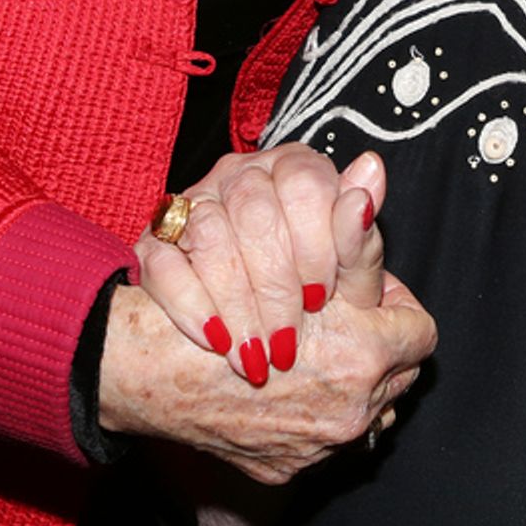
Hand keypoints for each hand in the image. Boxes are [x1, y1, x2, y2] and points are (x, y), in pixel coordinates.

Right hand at [104, 181, 434, 482]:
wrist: (148, 368)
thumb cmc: (222, 300)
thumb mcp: (298, 254)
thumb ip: (349, 230)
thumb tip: (374, 179)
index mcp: (364, 357)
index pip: (419, 330)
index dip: (393, 301)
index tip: (367, 289)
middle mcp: (348, 411)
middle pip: (395, 372)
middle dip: (373, 340)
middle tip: (343, 316)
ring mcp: (315, 446)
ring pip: (362, 406)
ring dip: (343, 374)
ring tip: (314, 350)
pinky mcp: (279, 467)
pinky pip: (320, 435)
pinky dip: (308, 405)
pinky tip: (290, 377)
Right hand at [136, 145, 379, 384]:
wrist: (228, 344)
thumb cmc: (308, 302)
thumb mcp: (346, 281)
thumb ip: (361, 238)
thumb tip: (371, 174)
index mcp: (298, 168)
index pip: (307, 182)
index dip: (317, 244)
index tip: (323, 298)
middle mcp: (244, 173)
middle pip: (256, 209)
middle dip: (276, 284)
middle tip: (289, 341)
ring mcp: (194, 201)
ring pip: (210, 231)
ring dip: (236, 301)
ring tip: (256, 357)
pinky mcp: (154, 241)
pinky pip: (163, 261)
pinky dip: (191, 305)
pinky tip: (216, 342)